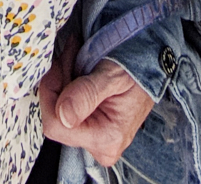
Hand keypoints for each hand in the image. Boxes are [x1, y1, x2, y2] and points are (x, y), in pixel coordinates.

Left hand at [39, 37, 154, 167]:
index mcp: (107, 139)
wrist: (150, 67)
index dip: (50, 92)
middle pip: (55, 116)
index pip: (55, 126)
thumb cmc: (136, 69)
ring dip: (62, 78)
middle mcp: (100, 146)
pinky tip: (77, 68)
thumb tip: (63, 116)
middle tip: (72, 53)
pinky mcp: (90, 129)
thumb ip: (87, 94)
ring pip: (57, 110)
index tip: (61, 62)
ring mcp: (93, 139)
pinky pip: (64, 108)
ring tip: (76, 56)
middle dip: (58, 81)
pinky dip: (66, 83)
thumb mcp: (112, 75)